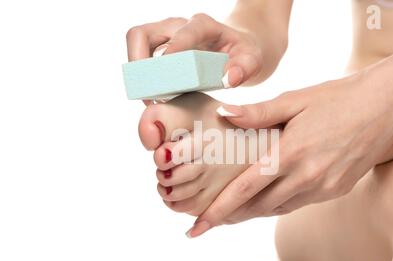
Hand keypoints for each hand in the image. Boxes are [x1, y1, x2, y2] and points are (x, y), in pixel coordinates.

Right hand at [126, 14, 262, 88]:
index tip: (165, 76)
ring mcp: (164, 37)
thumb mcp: (252, 60)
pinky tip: (155, 99)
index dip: (172, 51)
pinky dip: (143, 80)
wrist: (236, 49)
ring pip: (136, 46)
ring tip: (149, 99)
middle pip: (141, 34)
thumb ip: (245, 68)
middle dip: (138, 63)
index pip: (183, 33)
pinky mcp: (158, 50)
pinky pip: (140, 61)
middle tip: (148, 93)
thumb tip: (229, 79)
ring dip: (136, 74)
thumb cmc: (243, 53)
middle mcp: (178, 26)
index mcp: (203, 25)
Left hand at [187, 70, 392, 236]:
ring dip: (253, 212)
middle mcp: (308, 176)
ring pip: (278, 209)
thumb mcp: (295, 99)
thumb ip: (258, 113)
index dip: (220, 209)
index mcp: (292, 152)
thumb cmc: (337, 97)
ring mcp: (325, 187)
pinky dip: (277, 205)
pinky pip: (298, 203)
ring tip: (231, 213)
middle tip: (207, 221)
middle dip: (231, 215)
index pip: (246, 188)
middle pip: (259, 206)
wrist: (385, 105)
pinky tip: (266, 200)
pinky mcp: (337, 190)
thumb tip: (224, 115)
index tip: (199, 225)